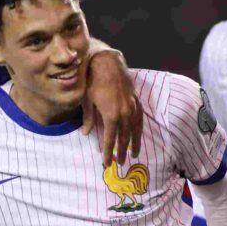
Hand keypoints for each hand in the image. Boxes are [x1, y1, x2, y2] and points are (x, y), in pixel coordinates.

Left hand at [81, 49, 142, 165]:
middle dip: (121, 151)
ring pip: (135, 129)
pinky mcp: (136, 100)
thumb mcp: (86, 101)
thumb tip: (87, 134)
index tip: (107, 163)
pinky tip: (138, 135)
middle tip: (120, 163)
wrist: (107, 62)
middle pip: (124, 137)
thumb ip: (89, 119)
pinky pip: (139, 118)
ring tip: (135, 154)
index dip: (108, 152)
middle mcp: (125, 113)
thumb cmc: (92, 80)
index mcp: (111, 115)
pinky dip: (139, 129)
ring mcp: (132, 106)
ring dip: (134, 143)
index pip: (110, 139)